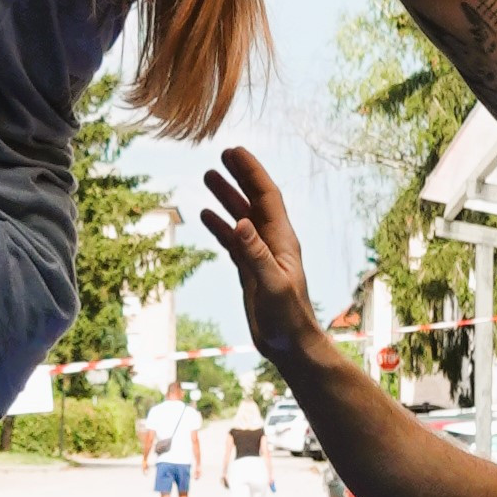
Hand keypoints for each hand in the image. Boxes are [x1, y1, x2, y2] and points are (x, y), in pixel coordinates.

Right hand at [200, 146, 320, 370]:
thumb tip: (240, 221)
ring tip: (208, 176)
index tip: (234, 151)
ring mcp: (260, 255)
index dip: (252, 172)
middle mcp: (272, 242)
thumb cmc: (288, 318)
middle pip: (254, 199)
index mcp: (281, 239)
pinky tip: (205, 215)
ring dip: (227, 196)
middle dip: (240, 175)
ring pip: (241, 216)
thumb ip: (256, 254)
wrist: (290, 345)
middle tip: (222, 153)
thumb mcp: (272, 285)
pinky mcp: (250, 270)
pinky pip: (233, 240)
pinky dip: (220, 225)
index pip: (266, 196)